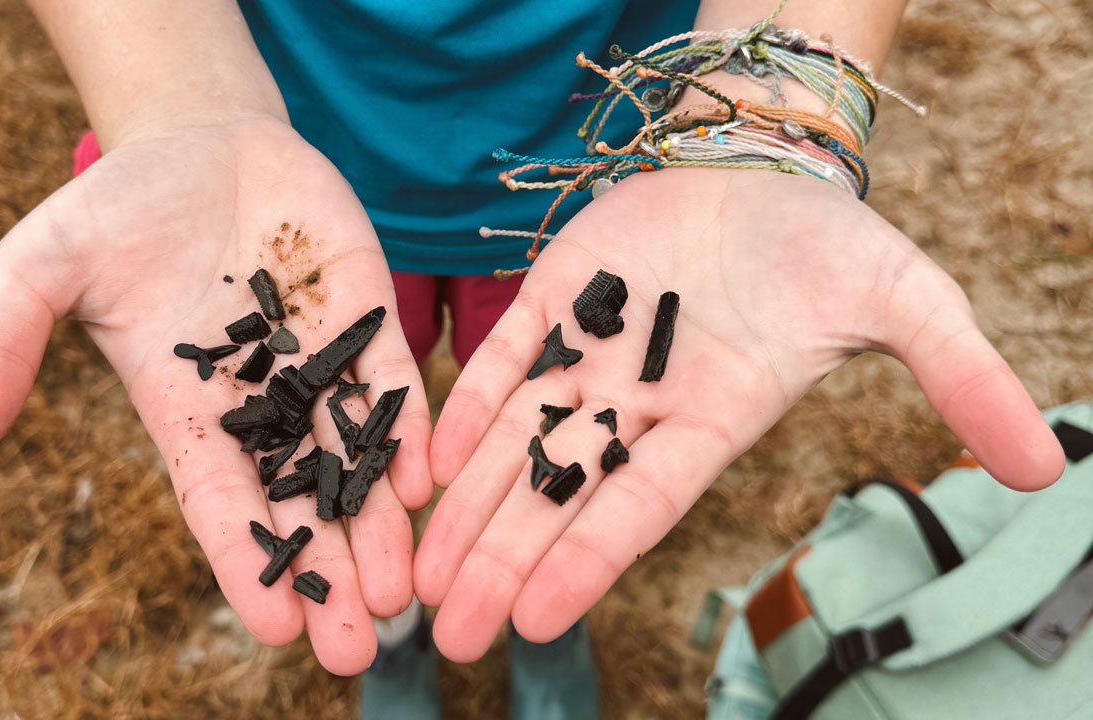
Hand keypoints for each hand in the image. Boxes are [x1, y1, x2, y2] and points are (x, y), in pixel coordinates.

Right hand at [0, 115, 431, 674]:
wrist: (201, 142)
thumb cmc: (118, 207)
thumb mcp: (41, 266)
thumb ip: (4, 349)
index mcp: (188, 411)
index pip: (219, 503)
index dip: (245, 563)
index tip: (275, 631)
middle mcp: (263, 405)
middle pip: (300, 503)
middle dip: (328, 575)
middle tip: (357, 653)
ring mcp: (321, 364)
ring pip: (356, 459)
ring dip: (381, 527)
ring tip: (404, 595)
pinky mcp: (367, 317)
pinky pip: (392, 382)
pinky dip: (409, 431)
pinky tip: (426, 481)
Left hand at [413, 167, 1064, 661]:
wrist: (766, 172)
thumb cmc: (832, 245)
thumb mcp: (907, 299)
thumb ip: (957, 375)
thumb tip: (1037, 464)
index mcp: (712, 418)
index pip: (639, 504)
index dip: (587, 559)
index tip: (532, 620)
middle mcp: (639, 403)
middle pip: (558, 493)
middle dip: (501, 560)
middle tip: (442, 630)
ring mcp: (590, 352)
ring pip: (516, 441)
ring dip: (465, 506)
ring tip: (419, 575)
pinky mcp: (555, 297)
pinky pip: (505, 361)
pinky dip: (466, 409)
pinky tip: (429, 464)